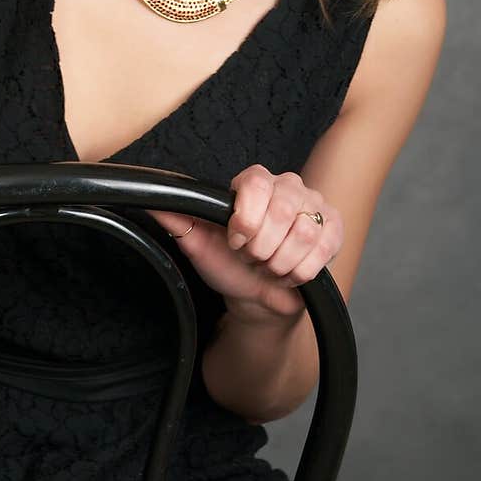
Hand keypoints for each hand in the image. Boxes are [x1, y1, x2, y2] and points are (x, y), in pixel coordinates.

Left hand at [148, 163, 341, 318]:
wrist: (258, 297)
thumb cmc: (229, 266)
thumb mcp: (198, 244)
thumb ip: (177, 219)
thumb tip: (147, 197)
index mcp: (254, 182)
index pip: (256, 183)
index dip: (246, 219)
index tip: (235, 240)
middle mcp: (287, 185)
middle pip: (283, 209)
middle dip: (262, 247)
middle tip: (253, 257)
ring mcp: (314, 206)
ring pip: (303, 232)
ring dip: (280, 262)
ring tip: (270, 265)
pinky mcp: (333, 229)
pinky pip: (323, 247)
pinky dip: (302, 270)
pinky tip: (291, 272)